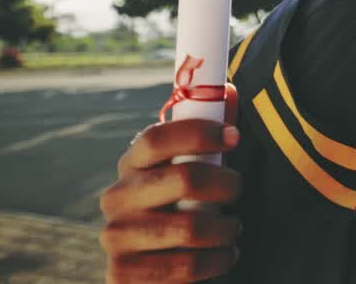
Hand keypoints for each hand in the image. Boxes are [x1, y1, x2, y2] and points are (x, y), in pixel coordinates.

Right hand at [100, 83, 242, 282]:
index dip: (200, 132)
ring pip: (190, 228)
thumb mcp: (196, 167)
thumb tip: (230, 90)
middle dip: (227, 184)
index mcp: (132, 164)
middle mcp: (117, 198)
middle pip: (183, 179)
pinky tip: (224, 255)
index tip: (235, 137)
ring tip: (233, 229)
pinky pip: (185, 268)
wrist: (155, 268)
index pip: (158, 136)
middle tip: (239, 191)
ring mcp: (116, 238)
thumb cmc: (184, 205)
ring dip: (226, 229)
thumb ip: (210, 131)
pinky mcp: (122, 275)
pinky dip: (217, 261)